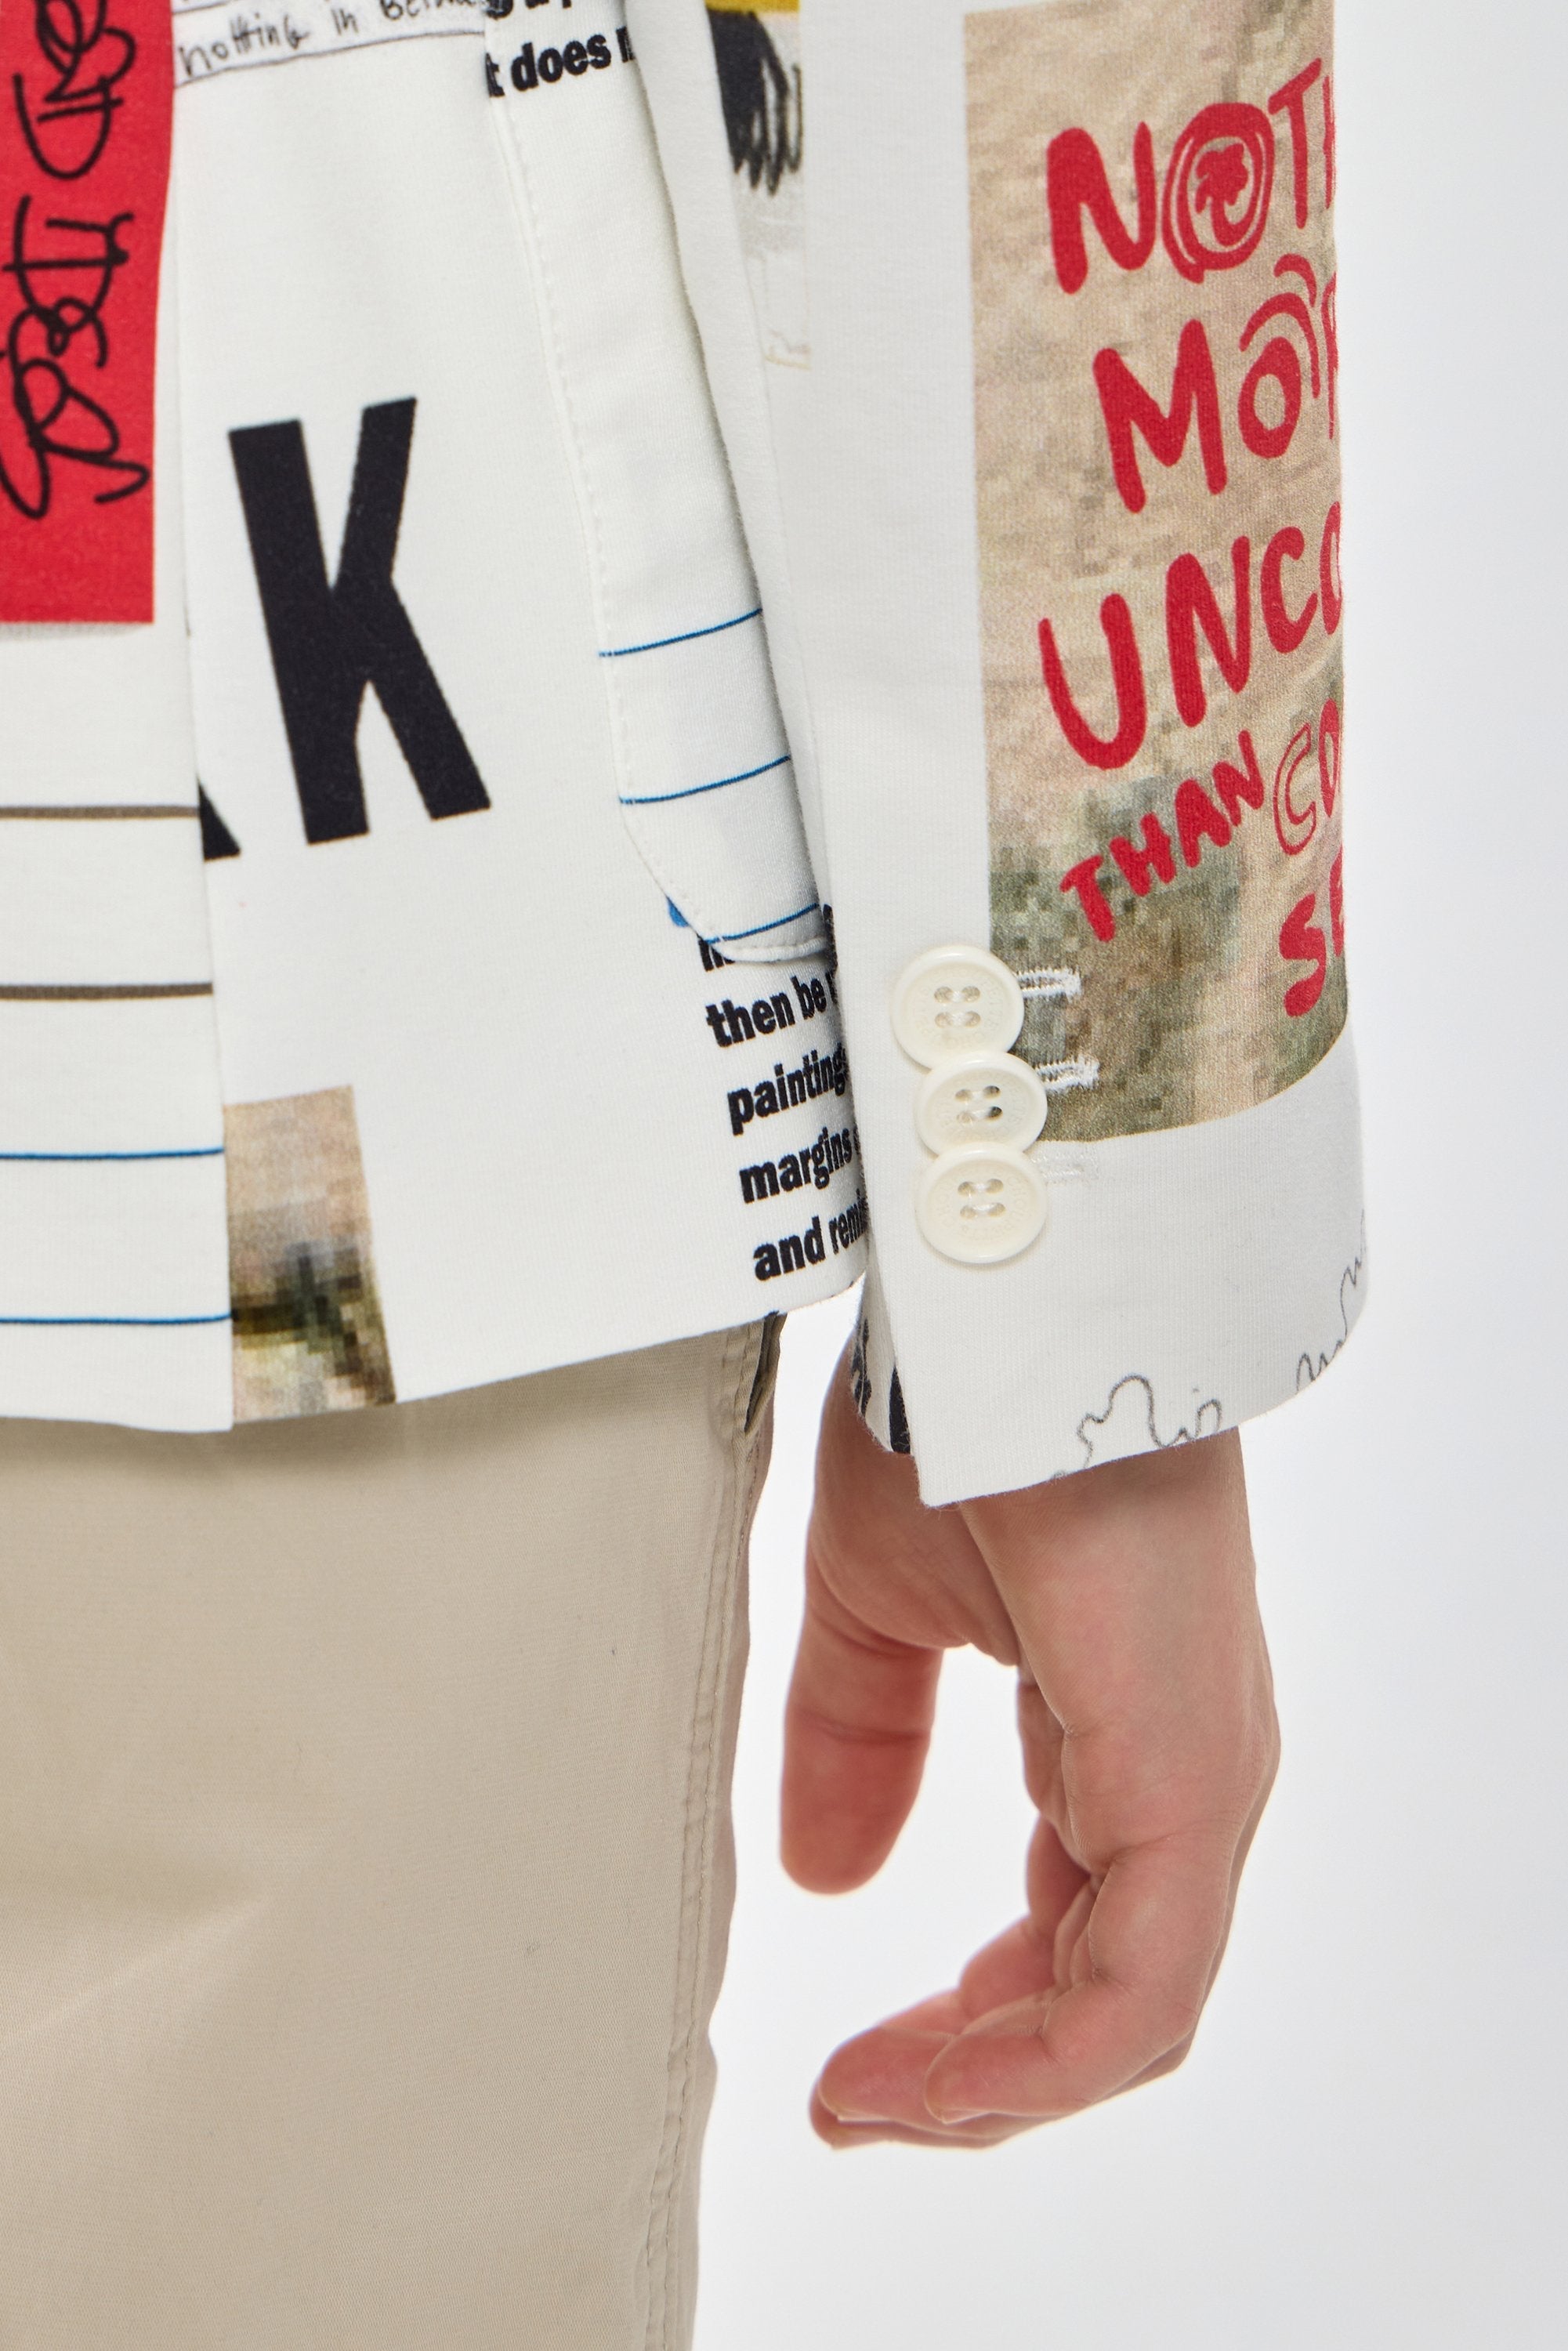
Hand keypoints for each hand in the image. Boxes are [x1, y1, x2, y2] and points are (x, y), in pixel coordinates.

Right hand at [783, 1348, 1278, 2146]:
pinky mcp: (1189, 1783)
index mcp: (1126, 1733)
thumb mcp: (877, 1610)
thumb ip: (864, 1741)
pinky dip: (1035, 2061)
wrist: (1006, 1314)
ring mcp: (1200, 1781)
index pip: (1077, 1933)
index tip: (855, 2059)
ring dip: (995, 2084)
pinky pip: (1135, 1991)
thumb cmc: (958, 1419)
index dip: (971, 2021)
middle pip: (1106, 1996)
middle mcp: (1185, 1773)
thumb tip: (832, 1872)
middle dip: (977, 2070)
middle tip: (859, 2096)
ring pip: (1127, 2014)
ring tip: (872, 2098)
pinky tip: (935, 2076)